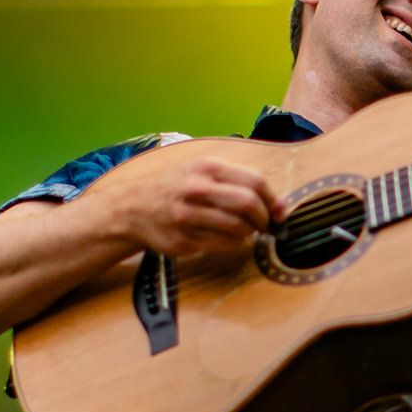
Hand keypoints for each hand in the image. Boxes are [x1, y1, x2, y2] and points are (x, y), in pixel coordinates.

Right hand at [126, 157, 278, 256]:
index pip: (254, 181)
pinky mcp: (184, 238)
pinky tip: (228, 238)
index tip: (280, 211)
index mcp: (207, 167)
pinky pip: (223, 244)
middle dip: (264, 218)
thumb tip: (278, 204)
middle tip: (266, 225)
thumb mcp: (200, 172)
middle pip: (248, 203)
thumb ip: (236, 182)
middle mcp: (197, 188)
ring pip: (237, 227)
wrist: (132, 208)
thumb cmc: (174, 188)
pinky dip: (233, 243)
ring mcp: (189, 215)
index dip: (273, 199)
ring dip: (249, 232)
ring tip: (246, 230)